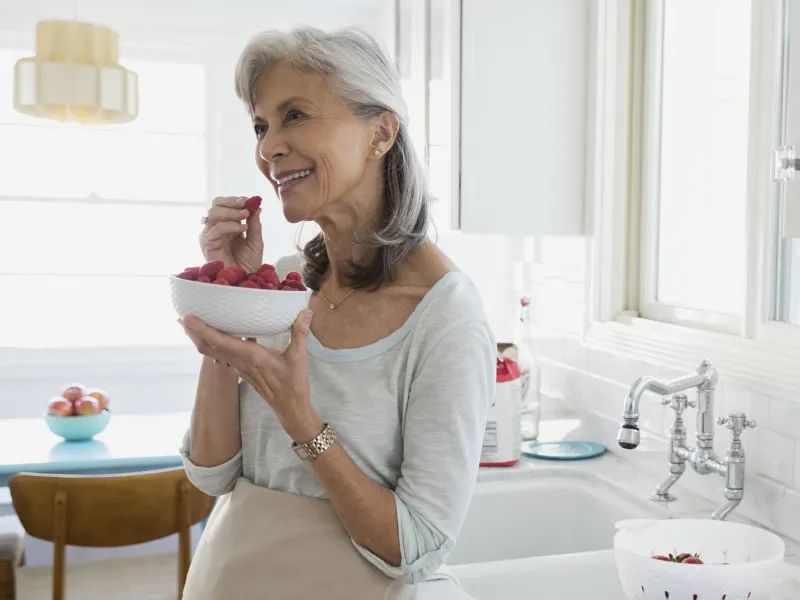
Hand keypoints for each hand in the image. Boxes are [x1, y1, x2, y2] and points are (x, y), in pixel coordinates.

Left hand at [179, 309, 320, 439]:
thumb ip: (300, 333)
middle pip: (208, 347)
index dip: (202, 330)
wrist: (290, 409)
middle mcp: (240, 362)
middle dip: (194, 333)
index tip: (187, 318)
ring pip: (213, 352)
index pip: (219, 341)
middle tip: (182, 317)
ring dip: (201, 339)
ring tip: (193, 324)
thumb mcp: (298, 357)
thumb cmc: (293, 385)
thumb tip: (305, 311)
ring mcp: (240, 367)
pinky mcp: (244, 370)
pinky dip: (215, 343)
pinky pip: (223, 355)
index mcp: (249, 356)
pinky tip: (221, 335)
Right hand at [200, 196, 263, 272]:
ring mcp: (210, 235)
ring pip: (213, 213)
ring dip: (232, 212)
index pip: (225, 205)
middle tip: (246, 204)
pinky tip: (242, 229)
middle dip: (232, 202)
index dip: (236, 200)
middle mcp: (216, 228)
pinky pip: (216, 228)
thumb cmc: (248, 264)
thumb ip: (254, 224)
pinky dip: (230, 225)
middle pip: (216, 205)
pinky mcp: (207, 244)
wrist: (245, 280)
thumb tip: (256, 206)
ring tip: (246, 216)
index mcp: (227, 226)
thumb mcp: (255, 241)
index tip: (250, 200)